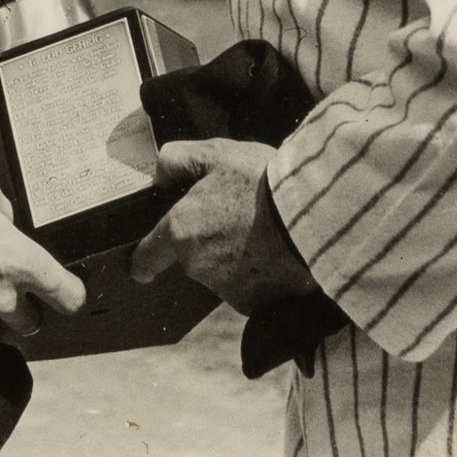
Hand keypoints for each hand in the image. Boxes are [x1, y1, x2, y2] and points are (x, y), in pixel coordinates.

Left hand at [129, 140, 316, 313]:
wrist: (313, 215)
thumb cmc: (263, 181)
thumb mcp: (216, 153)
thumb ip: (178, 159)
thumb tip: (160, 172)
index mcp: (181, 231)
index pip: (145, 257)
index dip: (144, 259)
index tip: (143, 263)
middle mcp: (197, 265)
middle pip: (194, 258)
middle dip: (210, 243)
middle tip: (239, 217)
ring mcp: (226, 288)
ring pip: (223, 274)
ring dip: (237, 259)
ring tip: (265, 232)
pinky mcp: (255, 303)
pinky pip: (252, 290)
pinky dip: (261, 277)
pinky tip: (279, 254)